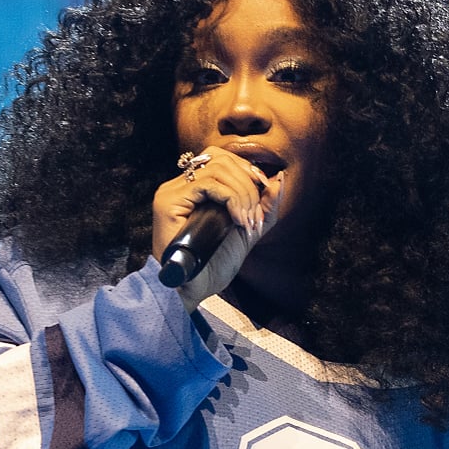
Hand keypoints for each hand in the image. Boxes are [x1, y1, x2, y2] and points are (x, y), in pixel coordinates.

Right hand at [151, 151, 283, 306]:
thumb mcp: (247, 231)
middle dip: (248, 182)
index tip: (265, 191)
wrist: (194, 290)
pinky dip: (230, 199)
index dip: (247, 169)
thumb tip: (279, 177)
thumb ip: (264, 206)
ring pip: (217, 169)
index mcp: (194, 189)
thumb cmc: (214, 266)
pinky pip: (207, 184)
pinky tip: (236, 220)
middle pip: (220, 157)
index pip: (222, 159)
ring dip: (242, 193)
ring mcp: (172, 192)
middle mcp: (180, 185)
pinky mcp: (168, 202)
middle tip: (255, 213)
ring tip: (246, 220)